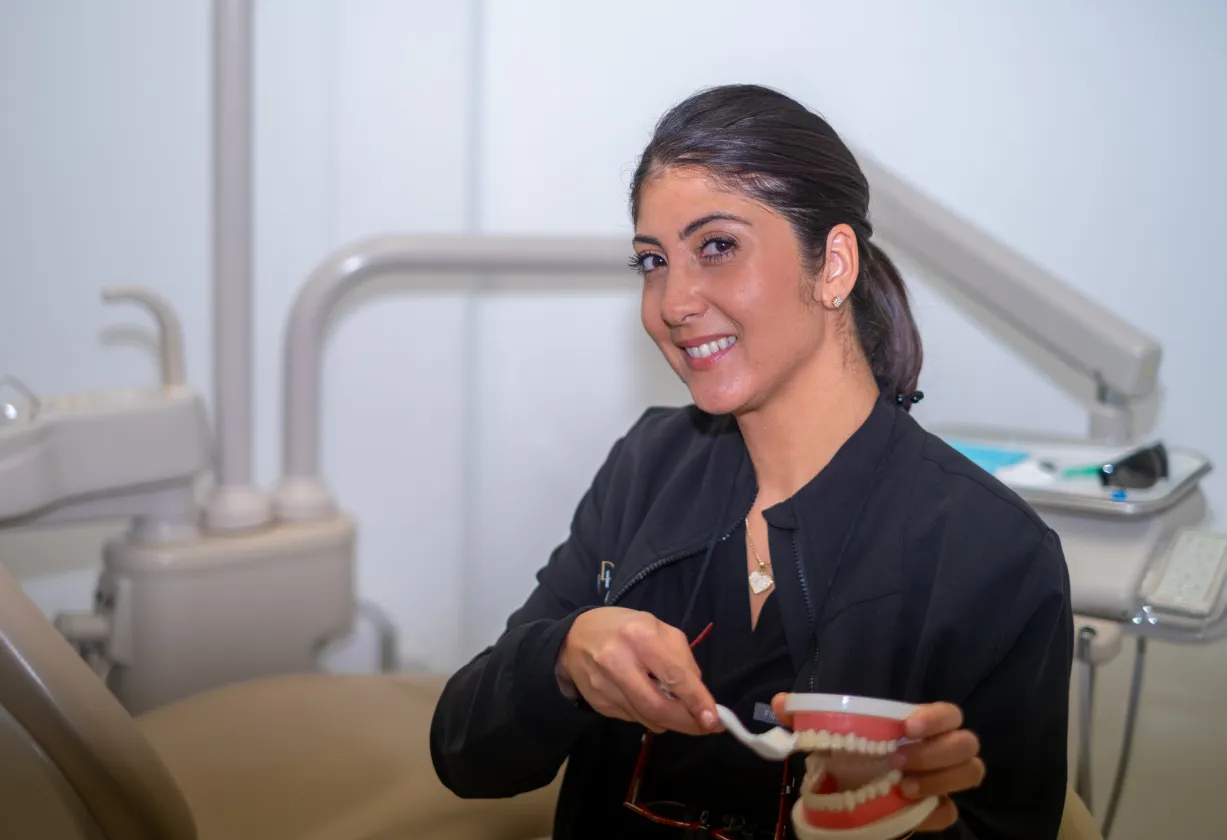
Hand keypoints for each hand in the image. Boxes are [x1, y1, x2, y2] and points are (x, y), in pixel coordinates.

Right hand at [558, 607, 719, 735]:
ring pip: (646, 718)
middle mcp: (618, 662)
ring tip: (679, 711)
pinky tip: (649, 701)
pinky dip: (649, 716)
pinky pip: (633, 719)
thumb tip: (699, 694)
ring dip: (669, 721)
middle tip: (704, 727)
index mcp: (639, 636)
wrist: (575, 637)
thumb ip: (681, 658)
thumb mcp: (657, 628)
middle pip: (658, 707)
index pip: (674, 676)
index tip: (713, 720)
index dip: (696, 701)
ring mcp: (604, 686)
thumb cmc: (624, 628)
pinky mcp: (598, 703)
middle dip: (687, 722)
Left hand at [771, 696, 983, 832]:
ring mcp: (944, 779)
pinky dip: (934, 810)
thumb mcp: (826, 734)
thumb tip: (782, 702)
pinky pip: (952, 811)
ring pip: (971, 773)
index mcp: (919, 723)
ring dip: (939, 779)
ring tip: (903, 787)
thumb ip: (804, 716)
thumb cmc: (850, 752)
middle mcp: (939, 748)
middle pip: (966, 743)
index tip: (906, 727)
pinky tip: (907, 808)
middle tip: (899, 760)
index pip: (948, 712)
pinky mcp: (940, 809)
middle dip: (936, 752)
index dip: (935, 717)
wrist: (851, 789)